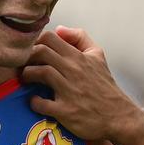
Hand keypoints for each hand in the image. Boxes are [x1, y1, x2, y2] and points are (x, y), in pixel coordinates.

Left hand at [21, 25, 139, 140]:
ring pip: (39, 73)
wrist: (118, 116)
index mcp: (78, 57)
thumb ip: (80, 38)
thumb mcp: (97, 56)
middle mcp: (73, 71)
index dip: (36, 42)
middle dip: (27, 57)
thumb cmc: (103, 85)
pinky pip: (41, 103)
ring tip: (27, 79)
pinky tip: (35, 100)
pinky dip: (34, 101)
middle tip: (24, 64)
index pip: (50, 38)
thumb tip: (59, 28)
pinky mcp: (65, 111)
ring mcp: (68, 91)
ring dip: (27, 75)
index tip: (32, 51)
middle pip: (41, 52)